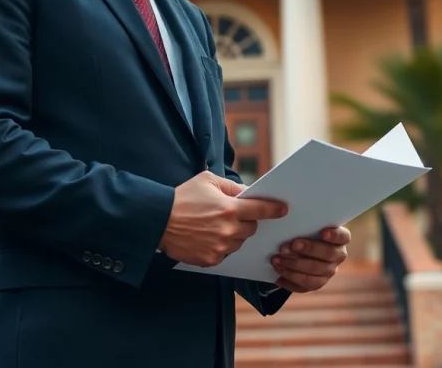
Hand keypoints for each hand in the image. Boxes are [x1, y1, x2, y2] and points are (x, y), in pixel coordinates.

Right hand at [159, 171, 286, 266]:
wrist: (157, 220)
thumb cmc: (182, 197)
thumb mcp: (207, 181)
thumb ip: (231, 186)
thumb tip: (248, 193)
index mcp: (230, 208)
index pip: (261, 209)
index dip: (274, 209)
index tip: (283, 209)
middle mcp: (228, 230)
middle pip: (251, 228)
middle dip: (245, 221)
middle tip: (229, 215)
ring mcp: (220, 247)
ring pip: (239, 242)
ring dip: (233, 235)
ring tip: (213, 226)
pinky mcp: (211, 260)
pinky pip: (225, 253)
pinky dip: (219, 246)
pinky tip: (205, 238)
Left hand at [270, 226, 350, 292]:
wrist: (299, 250)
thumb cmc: (304, 232)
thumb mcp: (306, 226)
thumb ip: (305, 224)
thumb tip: (288, 215)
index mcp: (339, 239)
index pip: (343, 237)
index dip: (335, 235)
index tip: (323, 233)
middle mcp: (338, 256)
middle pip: (328, 254)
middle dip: (308, 249)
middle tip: (291, 245)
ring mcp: (329, 271)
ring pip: (314, 271)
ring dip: (294, 265)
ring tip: (277, 259)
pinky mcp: (318, 283)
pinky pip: (306, 284)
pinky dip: (290, 278)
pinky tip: (278, 271)